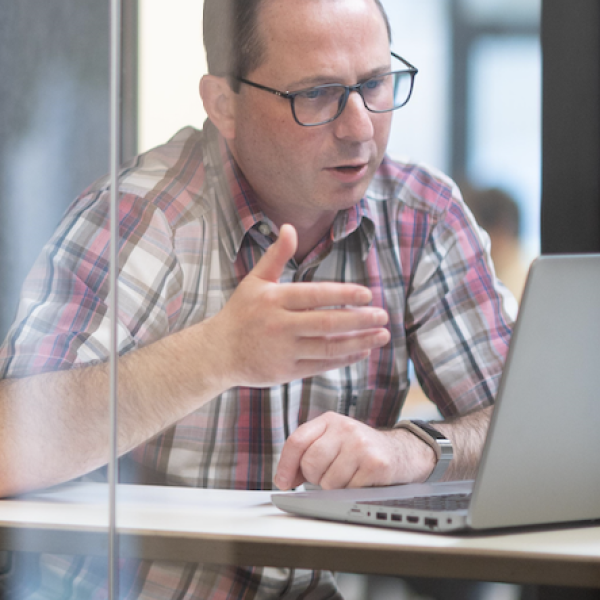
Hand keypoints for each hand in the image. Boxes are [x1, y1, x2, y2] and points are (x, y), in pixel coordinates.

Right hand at [203, 224, 389, 389]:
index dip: (343, 295)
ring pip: (327, 347)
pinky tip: (361, 351)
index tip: (367, 295)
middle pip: (326, 323)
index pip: (315, 295)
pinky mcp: (285, 372)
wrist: (216, 352)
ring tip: (381, 336)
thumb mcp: (254, 281)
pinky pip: (321, 365)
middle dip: (359, 320)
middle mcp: (279, 325)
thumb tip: (289, 227)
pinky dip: (343, 359)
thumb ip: (276, 256)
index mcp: (274, 299)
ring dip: (358, 342)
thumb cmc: (240, 313)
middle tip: (383, 316)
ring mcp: (283, 351)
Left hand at [273, 412, 435, 489]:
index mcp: (330, 420)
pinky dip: (352, 491)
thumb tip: (284, 478)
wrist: (403, 452)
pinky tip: (362, 480)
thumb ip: (308, 453)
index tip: (283, 482)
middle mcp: (345, 428)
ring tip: (349, 476)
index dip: (285, 465)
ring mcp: (361, 444)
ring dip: (336, 487)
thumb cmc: (362, 450)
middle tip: (330, 476)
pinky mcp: (375, 463)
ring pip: (328, 481)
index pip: (297, 441)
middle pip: (311, 463)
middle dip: (315, 478)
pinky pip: (348, 490)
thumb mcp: (334, 442)